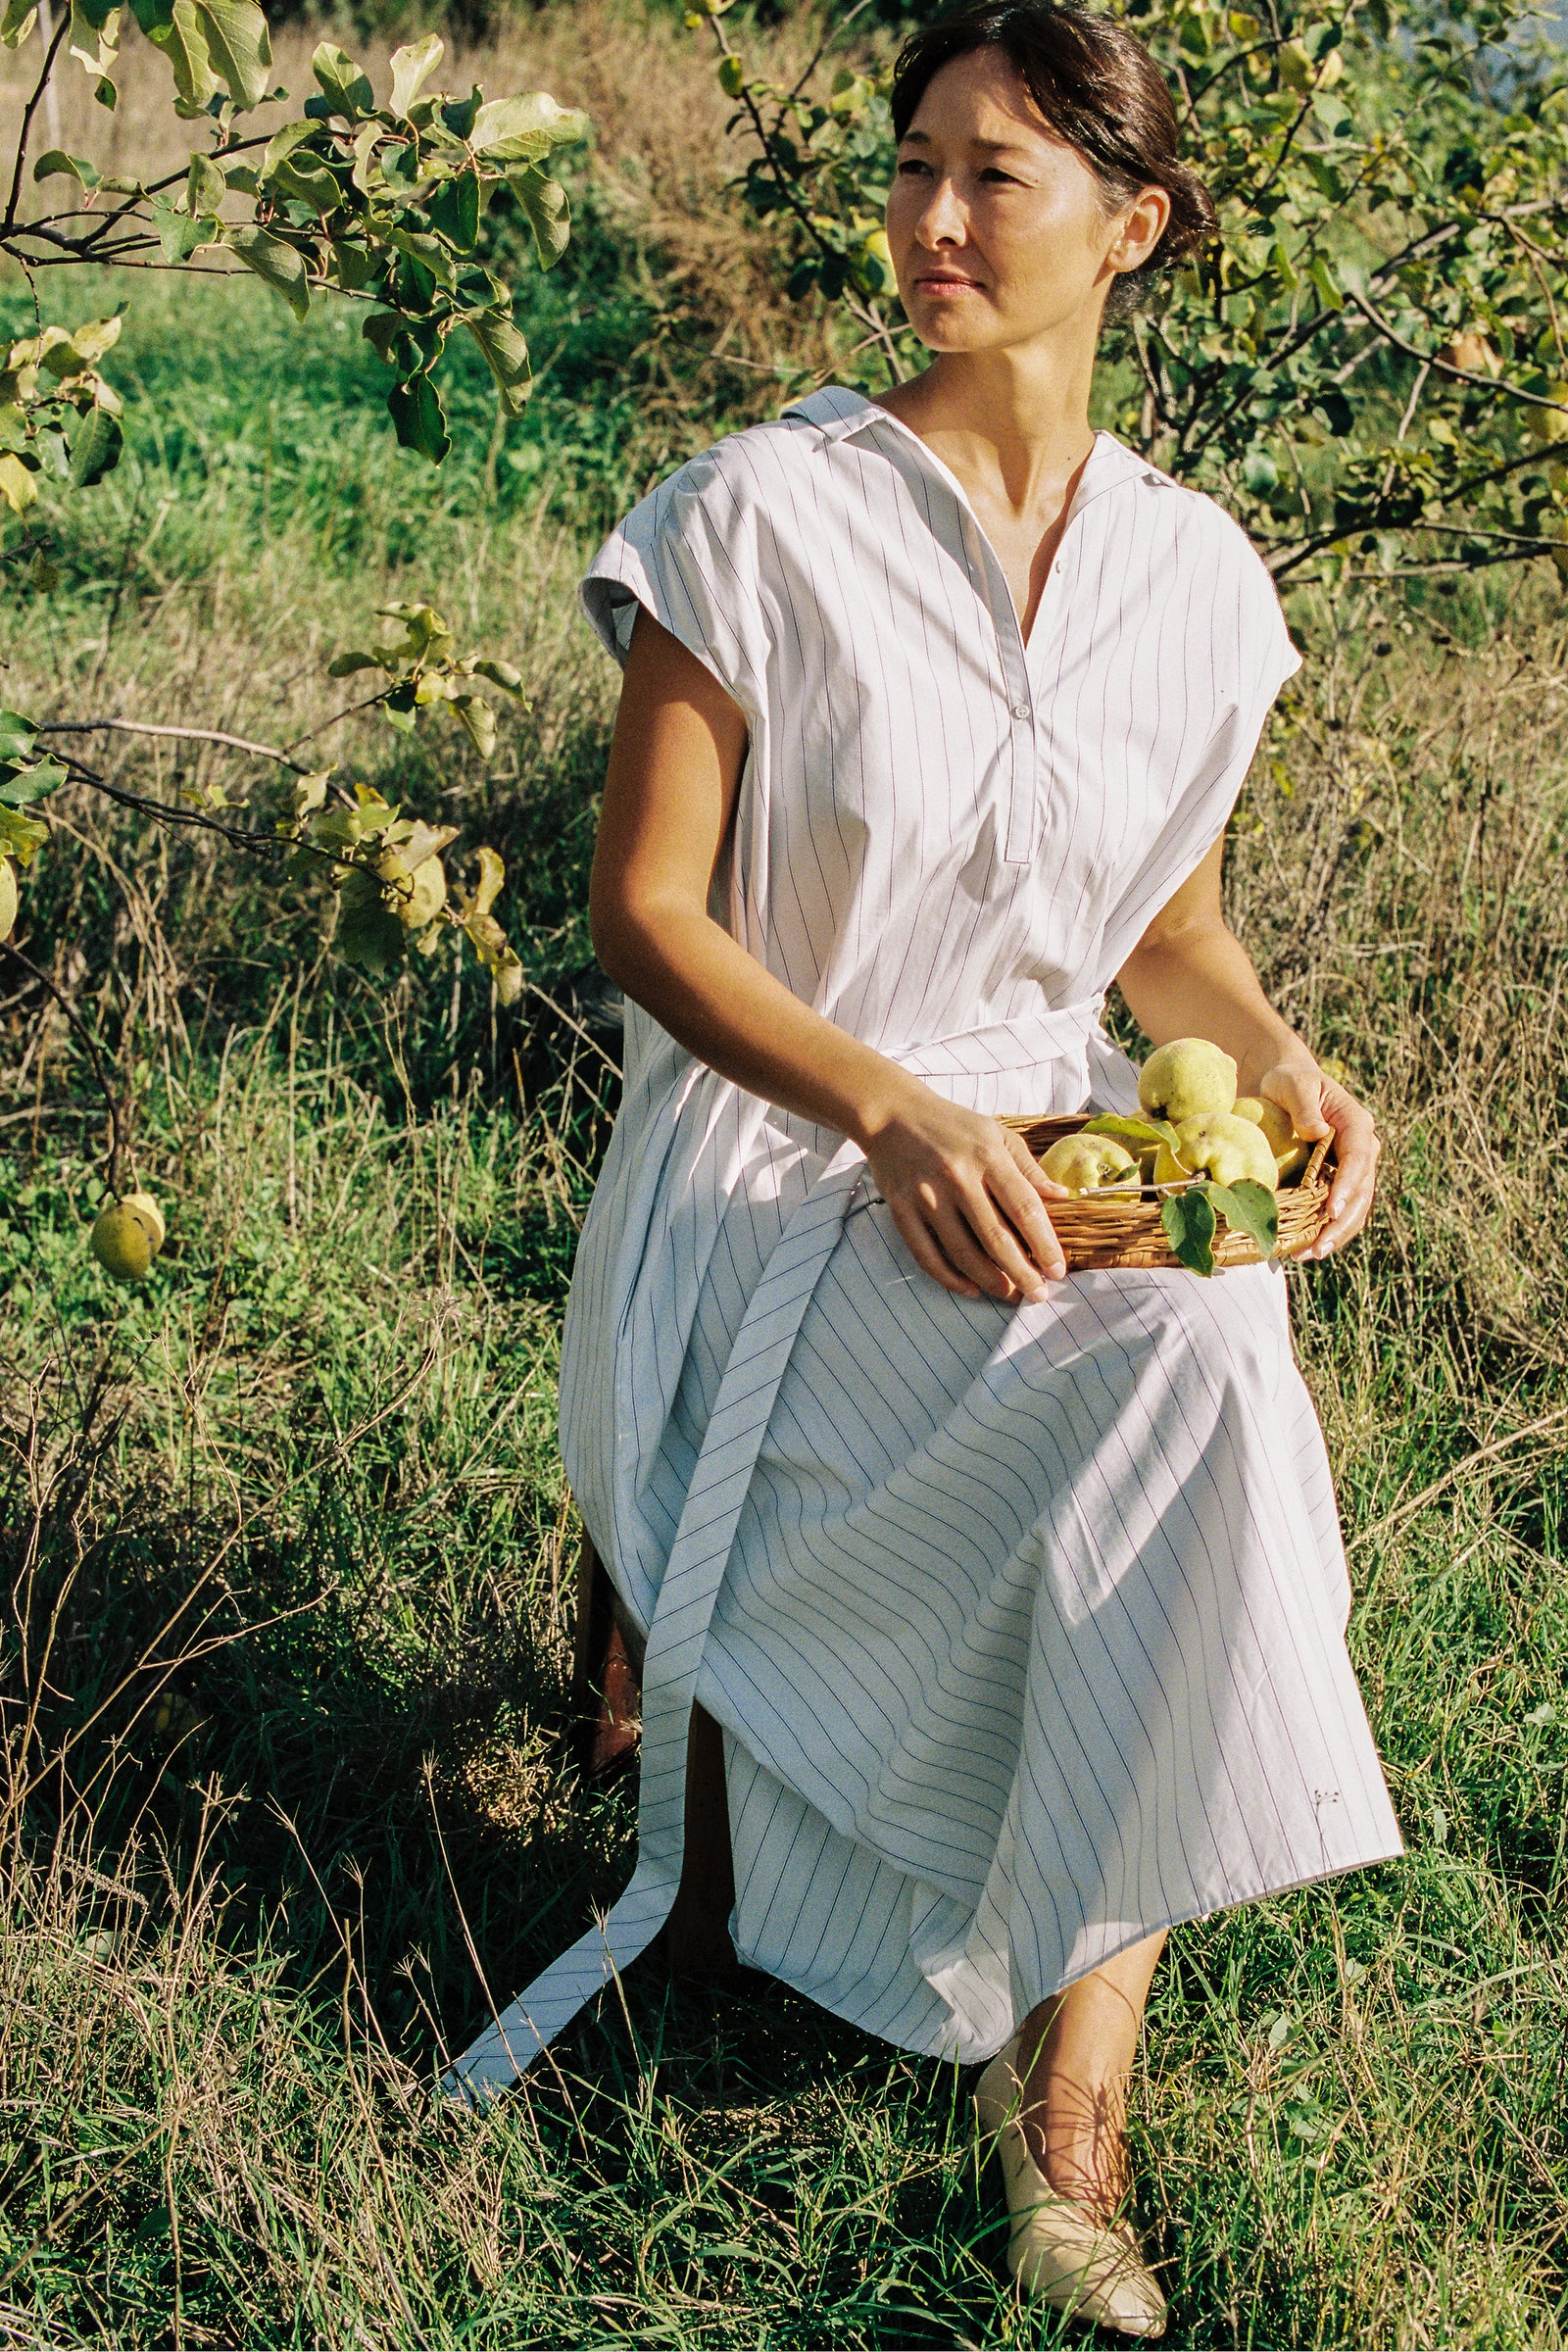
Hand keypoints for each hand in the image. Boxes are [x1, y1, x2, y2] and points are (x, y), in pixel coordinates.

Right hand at [857, 1079, 1068, 1301]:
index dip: (1045, 1243)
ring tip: (1009, 1294)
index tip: (1058, 1270)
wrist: (893, 1114)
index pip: (1024, 1208)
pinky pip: (926, 1254)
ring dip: (989, 1280)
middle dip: (1022, 1272)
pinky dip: (948, 1278)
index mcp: (988, 1156)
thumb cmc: (953, 1125)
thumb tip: (1061, 1196)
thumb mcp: (997, 1133)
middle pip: (996, 1238)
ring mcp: (927, 1195)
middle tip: (1038, 1294)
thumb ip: (1028, 1166)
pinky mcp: (901, 1209)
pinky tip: (969, 1289)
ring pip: (962, 1252)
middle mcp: (958, 1177)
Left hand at [1256, 1061, 1379, 1260]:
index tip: (1331, 1211)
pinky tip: (1305, 1248)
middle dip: (1341, 1223)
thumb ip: (1305, 1106)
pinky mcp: (1336, 1181)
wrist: (1285, 1086)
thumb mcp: (1293, 1085)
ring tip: (1309, 1255)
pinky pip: (1337, 1210)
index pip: (1358, 1160)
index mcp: (1357, 1125)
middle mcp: (1361, 1150)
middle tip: (1318, 1248)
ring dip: (1335, 1234)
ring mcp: (1351, 1169)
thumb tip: (1319, 1132)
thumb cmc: (1289, 1082)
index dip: (1347, 1187)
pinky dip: (1325, 1230)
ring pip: (1353, 1208)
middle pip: (1361, 1193)